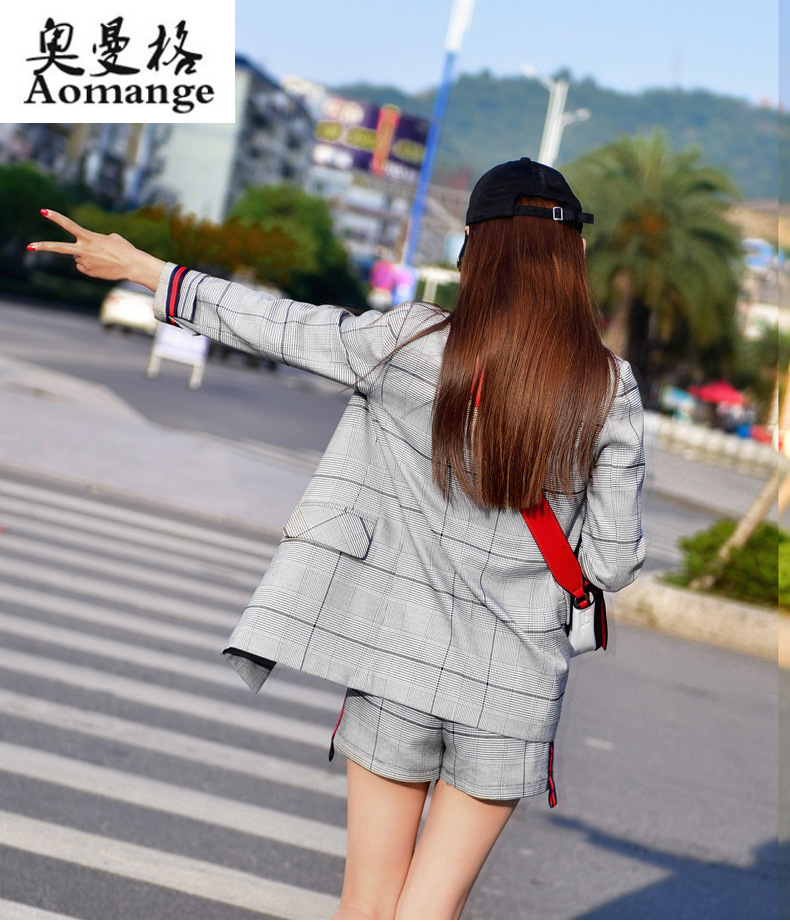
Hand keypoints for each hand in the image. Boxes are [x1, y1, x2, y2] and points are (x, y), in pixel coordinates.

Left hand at [29, 210, 165, 290]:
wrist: (133, 265)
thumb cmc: (124, 249)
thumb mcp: (111, 238)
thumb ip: (94, 240)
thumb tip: (85, 251)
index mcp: (89, 237)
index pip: (69, 225)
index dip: (56, 217)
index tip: (43, 211)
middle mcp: (83, 250)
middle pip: (59, 248)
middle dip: (43, 247)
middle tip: (29, 247)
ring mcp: (84, 262)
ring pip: (78, 257)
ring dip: (87, 256)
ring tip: (104, 258)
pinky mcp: (87, 272)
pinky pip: (84, 266)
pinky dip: (91, 265)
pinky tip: (103, 265)